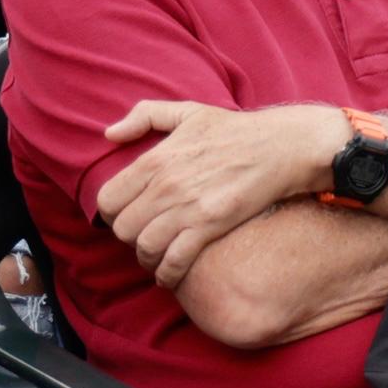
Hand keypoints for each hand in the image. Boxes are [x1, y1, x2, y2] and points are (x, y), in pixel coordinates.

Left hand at [96, 99, 327, 282]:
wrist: (279, 147)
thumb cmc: (234, 130)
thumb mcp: (187, 111)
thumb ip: (144, 116)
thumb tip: (110, 134)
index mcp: (154, 160)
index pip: (108, 200)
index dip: (111, 213)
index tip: (125, 215)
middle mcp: (164, 187)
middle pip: (122, 229)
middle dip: (128, 236)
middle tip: (142, 235)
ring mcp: (187, 209)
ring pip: (144, 248)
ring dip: (146, 257)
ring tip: (154, 256)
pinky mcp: (210, 227)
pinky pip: (175, 261)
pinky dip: (167, 274)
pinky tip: (168, 275)